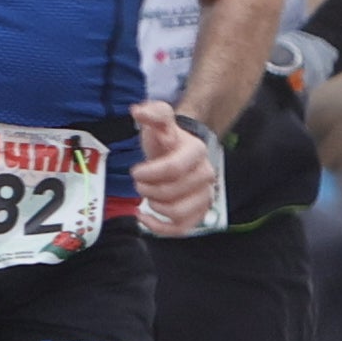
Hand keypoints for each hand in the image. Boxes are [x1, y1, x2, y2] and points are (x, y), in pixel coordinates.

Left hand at [132, 98, 217, 230]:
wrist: (176, 152)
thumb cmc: (165, 139)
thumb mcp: (159, 121)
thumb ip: (153, 113)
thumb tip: (138, 111)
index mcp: (197, 151)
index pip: (173, 169)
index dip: (149, 173)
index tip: (135, 171)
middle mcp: (206, 174)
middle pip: (173, 192)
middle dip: (148, 189)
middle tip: (139, 182)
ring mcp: (204, 195)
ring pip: (179, 212)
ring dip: (155, 206)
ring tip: (146, 196)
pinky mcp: (198, 213)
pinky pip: (182, 229)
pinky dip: (160, 227)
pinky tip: (144, 216)